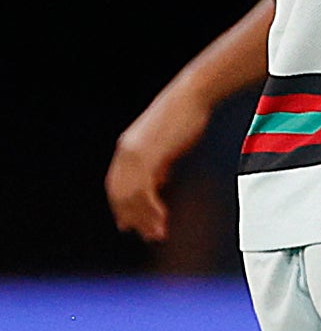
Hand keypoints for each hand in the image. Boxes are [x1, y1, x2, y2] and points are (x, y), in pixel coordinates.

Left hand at [107, 87, 215, 240]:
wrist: (193, 95)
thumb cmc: (186, 114)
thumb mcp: (167, 143)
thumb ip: (158, 163)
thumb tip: (157, 181)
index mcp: (127, 148)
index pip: (117, 186)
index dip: (122, 207)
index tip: (129, 224)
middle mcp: (125, 153)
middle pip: (121, 195)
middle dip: (133, 218)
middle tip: (147, 234)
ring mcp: (133, 155)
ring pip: (132, 197)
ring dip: (145, 218)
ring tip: (158, 233)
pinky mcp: (147, 157)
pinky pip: (144, 192)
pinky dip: (152, 209)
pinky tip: (163, 218)